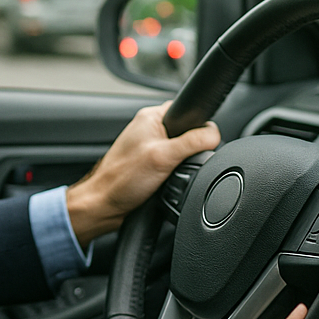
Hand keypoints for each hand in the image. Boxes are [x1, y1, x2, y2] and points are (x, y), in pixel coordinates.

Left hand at [64, 101, 219, 243]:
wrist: (104, 206)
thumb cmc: (121, 180)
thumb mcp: (164, 157)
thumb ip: (192, 142)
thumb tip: (215, 134)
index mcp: (151, 117)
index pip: (190, 112)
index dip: (200, 129)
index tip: (198, 145)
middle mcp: (150, 129)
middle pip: (189, 133)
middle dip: (191, 151)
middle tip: (177, 165)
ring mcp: (149, 147)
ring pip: (183, 151)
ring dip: (182, 164)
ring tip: (168, 175)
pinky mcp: (150, 164)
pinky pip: (174, 164)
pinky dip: (176, 174)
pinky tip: (167, 182)